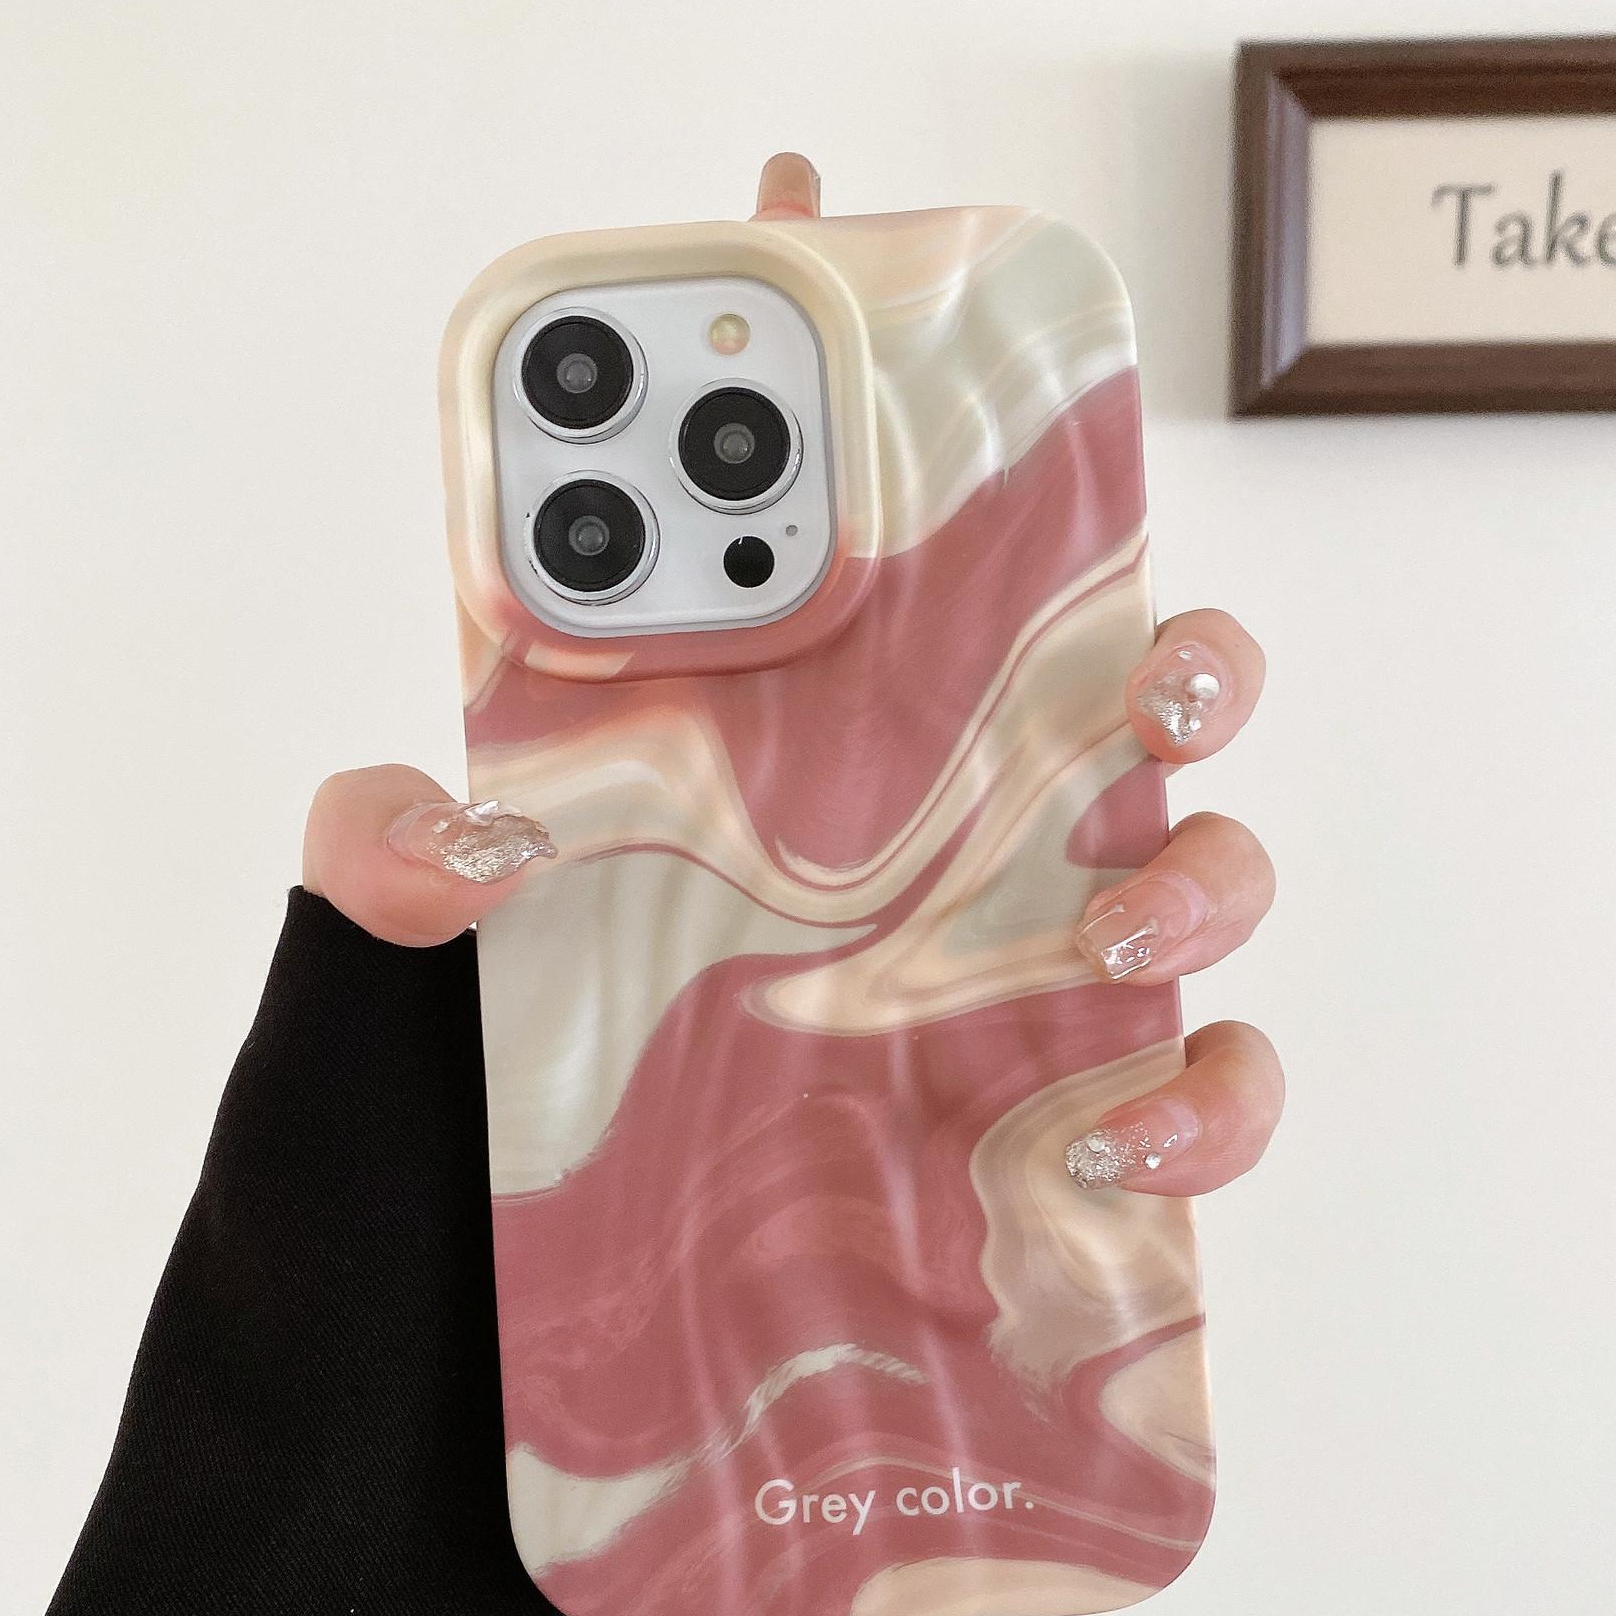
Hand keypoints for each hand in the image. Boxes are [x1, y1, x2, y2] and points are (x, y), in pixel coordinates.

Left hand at [304, 154, 1282, 1195]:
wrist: (550, 1270)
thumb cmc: (535, 1054)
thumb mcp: (449, 935)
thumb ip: (403, 855)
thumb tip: (416, 825)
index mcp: (835, 731)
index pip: (932, 554)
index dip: (952, 425)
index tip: (952, 345)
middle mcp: (967, 827)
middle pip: (1147, 691)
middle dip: (1190, 659)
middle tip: (1146, 680)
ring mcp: (1035, 966)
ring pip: (1212, 872)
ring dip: (1212, 877)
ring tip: (1117, 928)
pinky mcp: (1075, 1112)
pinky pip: (1205, 1088)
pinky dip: (1208, 1101)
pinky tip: (1118, 1128)